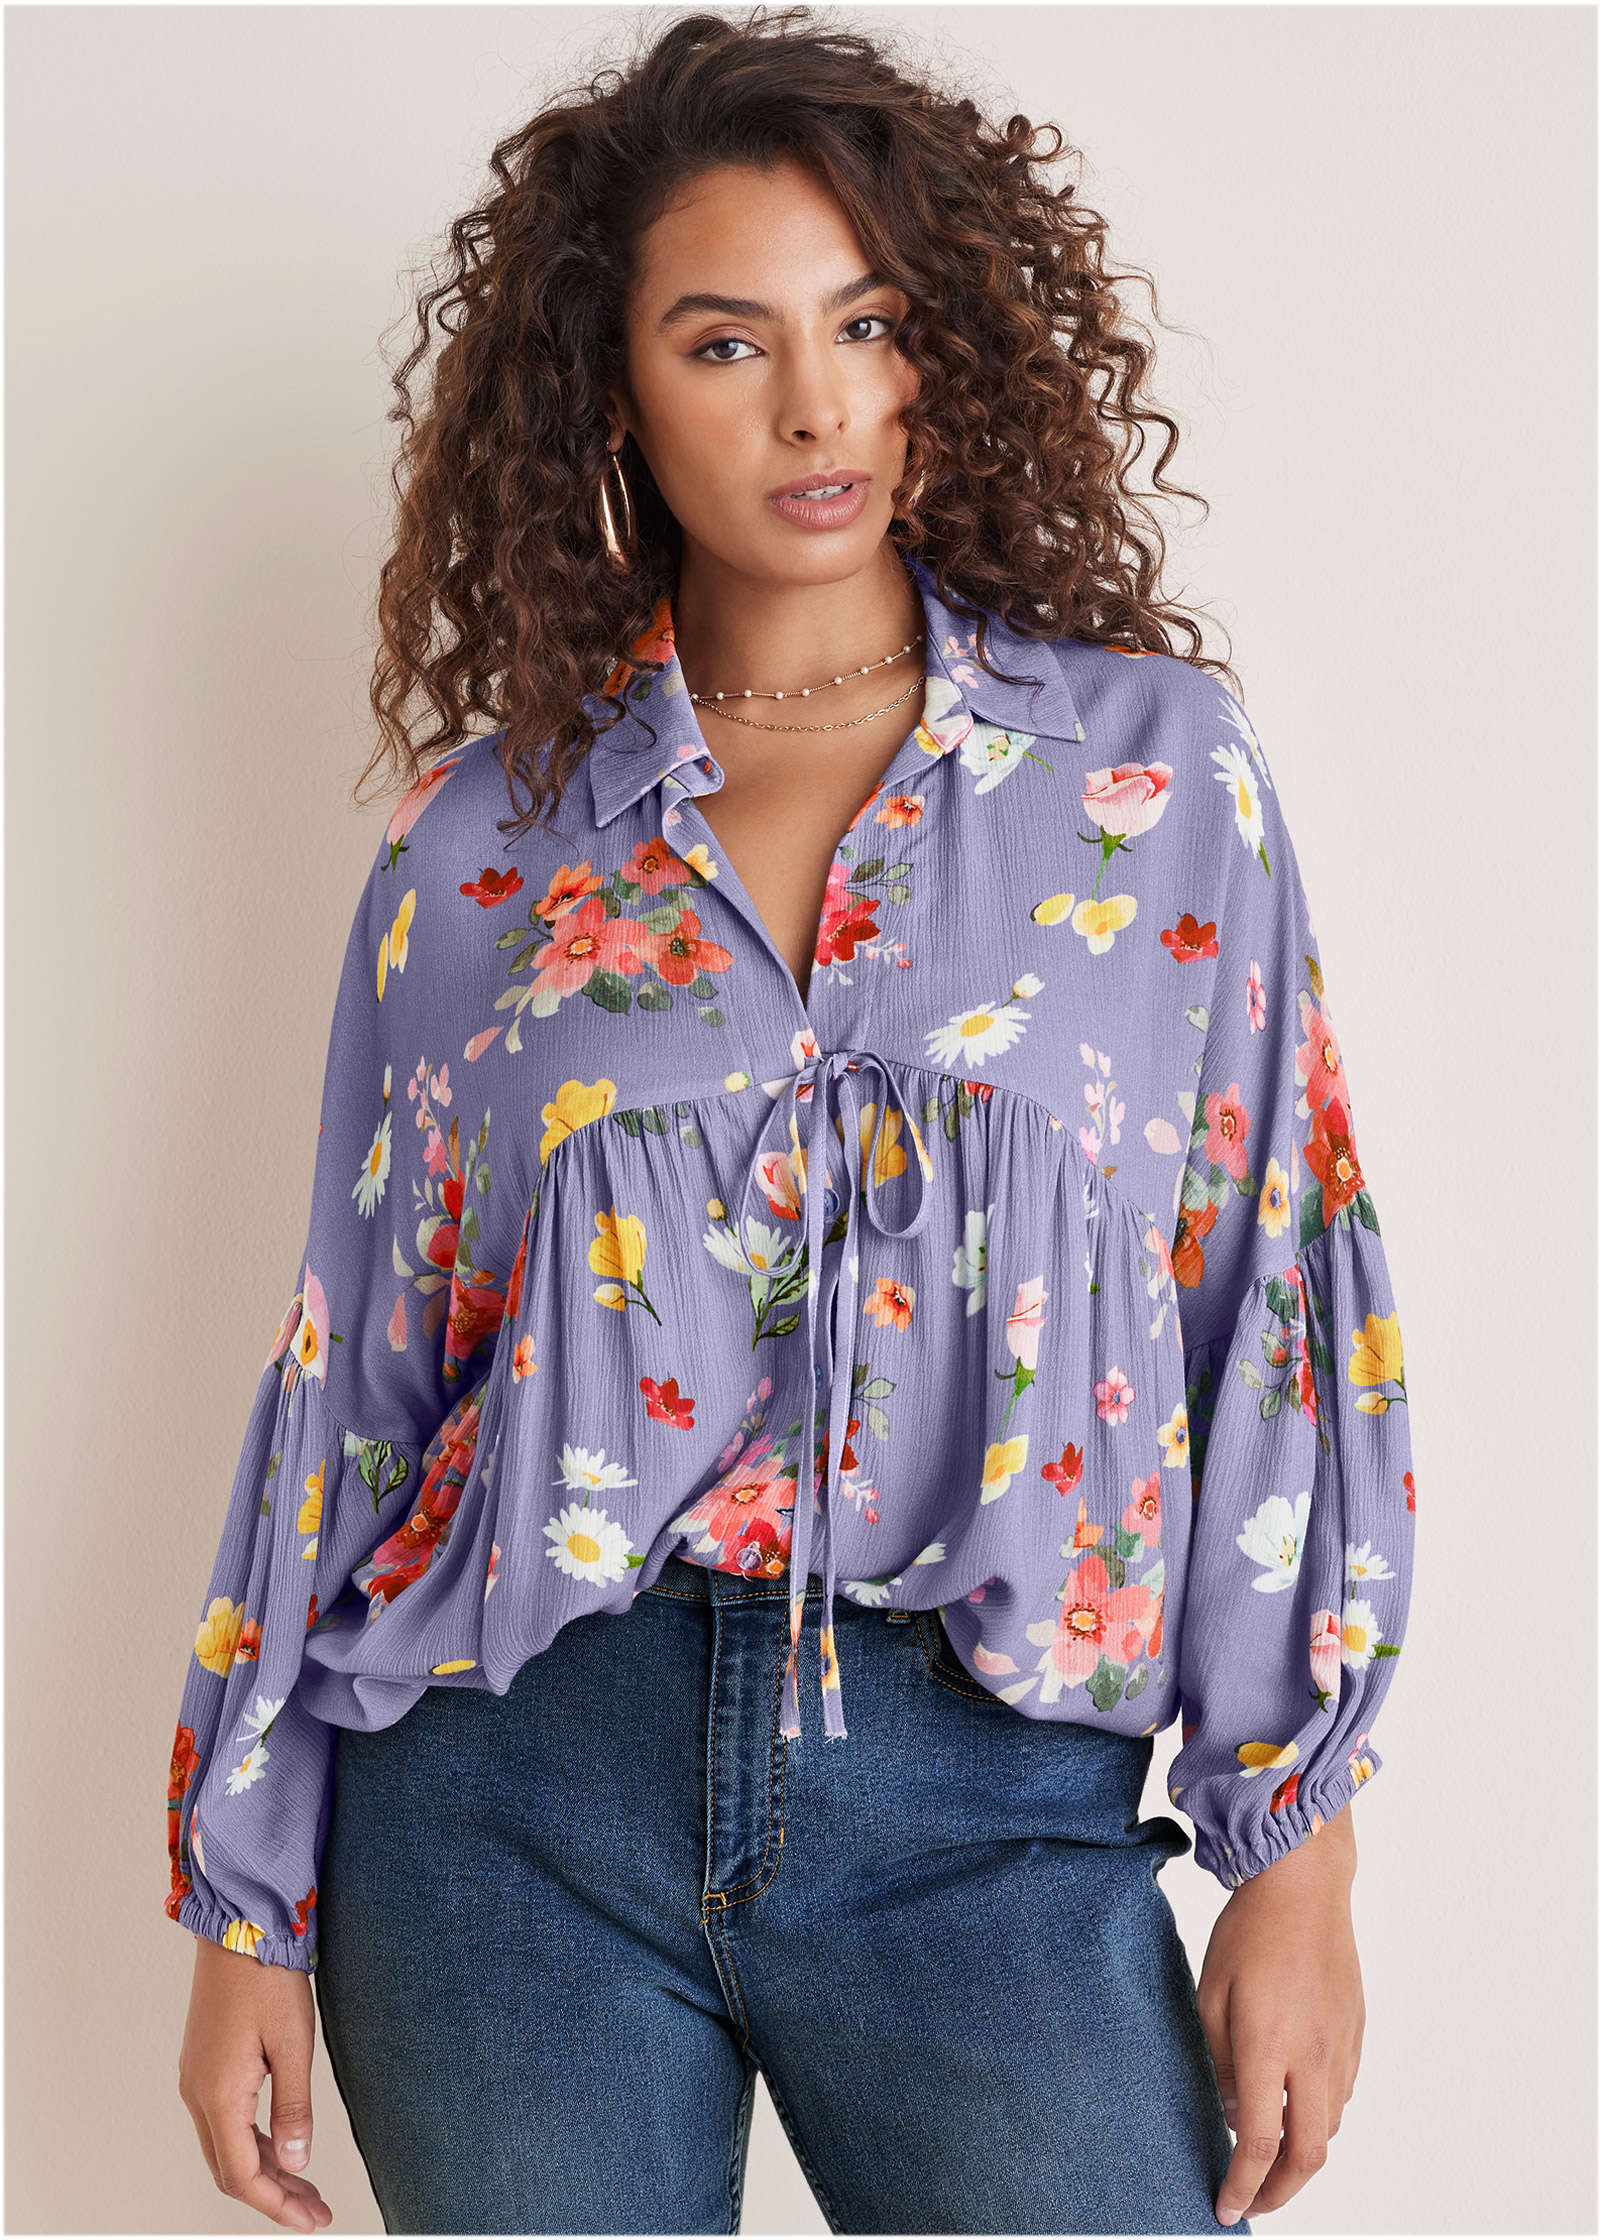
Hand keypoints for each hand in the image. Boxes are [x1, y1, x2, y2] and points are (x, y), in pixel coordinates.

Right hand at [177, 1934, 333, 2231]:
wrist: (237, 1924)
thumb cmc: (266, 1976)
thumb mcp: (293, 2043)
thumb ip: (294, 2107)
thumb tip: (298, 2162)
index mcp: (218, 2096)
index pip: (244, 2176)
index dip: (278, 2206)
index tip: (311, 2222)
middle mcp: (198, 2094)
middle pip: (230, 2170)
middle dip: (273, 2195)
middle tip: (314, 2210)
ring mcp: (197, 2079)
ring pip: (226, 2147)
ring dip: (264, 2170)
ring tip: (306, 2183)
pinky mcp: (204, 2064)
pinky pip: (224, 2121)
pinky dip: (253, 2142)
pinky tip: (284, 2141)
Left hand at [1195, 1807, 1363, 2226]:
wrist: (1304, 1886)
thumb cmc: (1248, 1933)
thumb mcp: (1211, 1994)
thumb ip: (1219, 2062)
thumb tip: (1235, 2116)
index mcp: (1269, 2046)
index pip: (1261, 2142)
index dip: (1242, 2185)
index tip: (1225, 2207)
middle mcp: (1314, 2055)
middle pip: (1308, 2155)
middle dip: (1279, 2192)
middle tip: (1252, 2203)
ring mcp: (1342, 2046)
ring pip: (1328, 2127)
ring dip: (1300, 2155)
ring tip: (1268, 2158)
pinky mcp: (1357, 2033)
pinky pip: (1342, 2094)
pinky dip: (1318, 2116)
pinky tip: (1294, 2106)